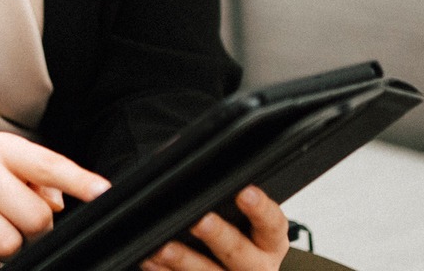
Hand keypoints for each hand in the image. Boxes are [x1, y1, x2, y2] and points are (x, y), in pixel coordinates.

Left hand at [141, 185, 289, 270]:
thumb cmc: (236, 242)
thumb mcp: (243, 223)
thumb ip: (221, 196)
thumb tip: (179, 163)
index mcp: (269, 243)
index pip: (272, 223)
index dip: (260, 208)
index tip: (245, 191)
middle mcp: (255, 266)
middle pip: (239, 252)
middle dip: (218, 236)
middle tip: (201, 221)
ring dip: (184, 261)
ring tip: (164, 247)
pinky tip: (151, 261)